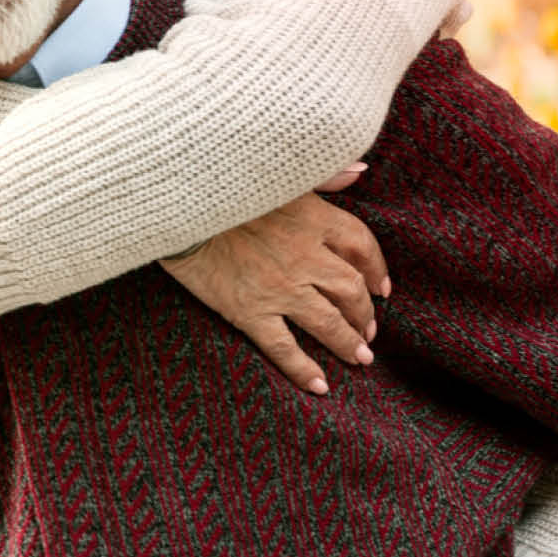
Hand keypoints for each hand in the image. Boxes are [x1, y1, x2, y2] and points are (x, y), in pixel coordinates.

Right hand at [160, 164, 388, 394]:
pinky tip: (320, 386)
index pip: (361, 246)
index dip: (377, 269)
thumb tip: (359, 169)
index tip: (382, 287)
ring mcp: (280, 288)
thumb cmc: (224, 185)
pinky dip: (304, 370)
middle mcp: (305, 257)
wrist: (175, 208)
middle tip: (369, 329)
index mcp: (313, 219)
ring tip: (360, 357)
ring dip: (348, 343)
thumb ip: (323, 173)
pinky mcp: (250, 311)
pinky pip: (285, 348)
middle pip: (350, 290)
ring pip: (327, 323)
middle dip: (365, 313)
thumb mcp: (278, 172)